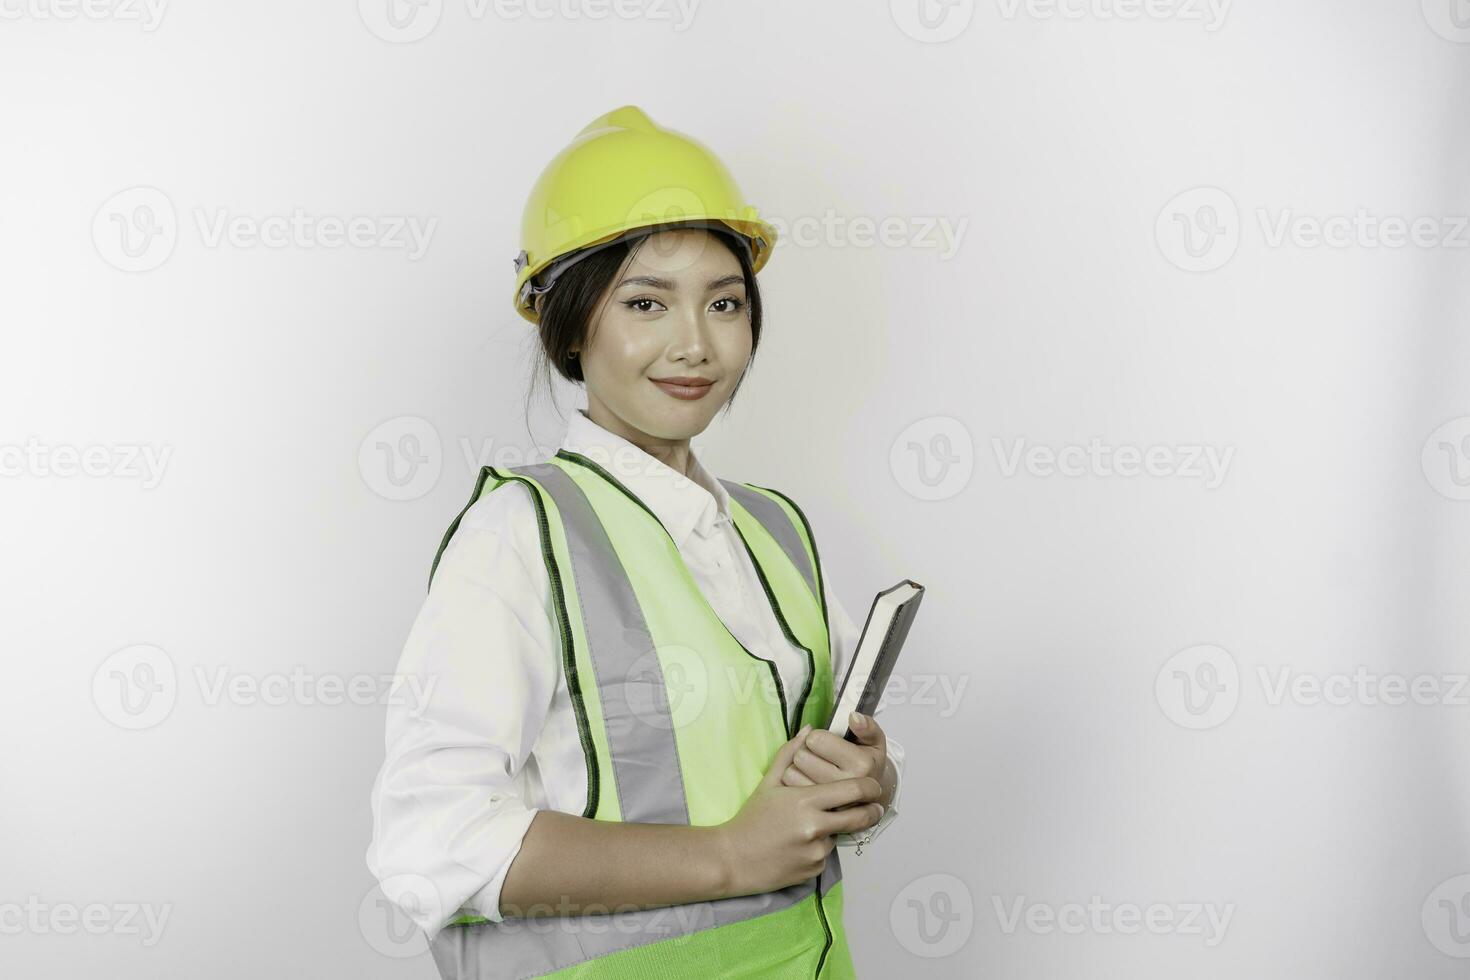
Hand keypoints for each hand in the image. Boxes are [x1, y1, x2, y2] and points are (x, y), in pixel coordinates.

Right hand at [715, 724, 884, 896]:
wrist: (734, 859)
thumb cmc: (751, 819)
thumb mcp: (768, 782)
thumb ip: (791, 753)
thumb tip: (810, 729)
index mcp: (805, 800)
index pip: (852, 790)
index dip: (870, 788)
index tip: (874, 786)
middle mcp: (815, 827)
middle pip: (860, 817)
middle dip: (872, 811)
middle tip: (876, 807)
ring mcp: (815, 851)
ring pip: (839, 836)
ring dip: (834, 830)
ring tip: (808, 827)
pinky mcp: (814, 870)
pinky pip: (826, 854)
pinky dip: (819, 848)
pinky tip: (798, 845)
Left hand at [781, 712, 893, 810]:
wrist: (867, 798)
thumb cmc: (865, 765)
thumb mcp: (874, 741)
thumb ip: (867, 726)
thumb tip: (854, 717)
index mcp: (861, 765)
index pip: (816, 739)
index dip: (816, 737)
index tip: (824, 743)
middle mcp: (846, 785)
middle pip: (802, 756)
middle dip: (805, 751)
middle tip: (817, 756)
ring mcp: (830, 803)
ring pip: (791, 772)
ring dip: (797, 767)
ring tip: (812, 769)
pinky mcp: (816, 813)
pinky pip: (789, 789)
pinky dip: (792, 782)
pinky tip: (806, 783)